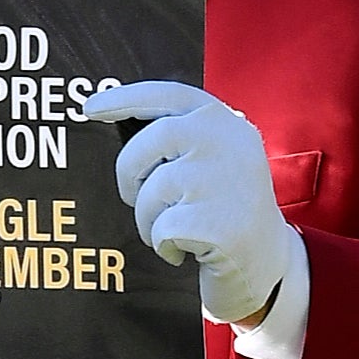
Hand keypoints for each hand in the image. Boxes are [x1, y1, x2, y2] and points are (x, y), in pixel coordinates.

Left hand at [82, 80, 293, 325]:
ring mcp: (223, 179)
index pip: (165, 96)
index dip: (124, 98)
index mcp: (222, 120)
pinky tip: (189, 249)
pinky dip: (164, 246)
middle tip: (135, 197)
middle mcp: (225, 141)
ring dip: (150, 220)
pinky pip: (160, 229)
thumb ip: (179, 137)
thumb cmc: (226, 207)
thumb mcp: (214, 158)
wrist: (268, 262)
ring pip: (150, 193)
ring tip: (178, 229)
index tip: (89, 109)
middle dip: (129, 176)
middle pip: (144, 146)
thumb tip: (113, 118)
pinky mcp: (217, 222)